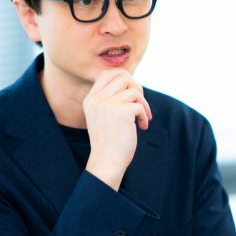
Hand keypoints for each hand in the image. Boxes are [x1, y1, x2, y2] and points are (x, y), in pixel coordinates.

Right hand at [83, 69, 151, 190]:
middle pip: (123, 76)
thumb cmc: (108, 141)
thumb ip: (110, 99)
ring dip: (143, 104)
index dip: (124, 78)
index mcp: (91, 99)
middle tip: (139, 102)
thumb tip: (131, 82)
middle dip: (137, 87)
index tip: (132, 92)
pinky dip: (144, 115)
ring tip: (142, 117)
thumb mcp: (103, 116)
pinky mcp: (121, 112)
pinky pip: (140, 105)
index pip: (107, 73)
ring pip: (134, 90)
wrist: (106, 162)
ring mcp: (108, 104)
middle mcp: (97, 99)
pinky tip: (142, 127)